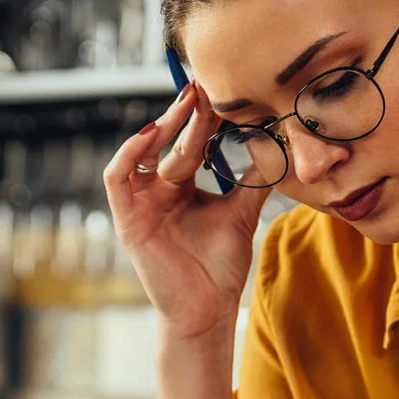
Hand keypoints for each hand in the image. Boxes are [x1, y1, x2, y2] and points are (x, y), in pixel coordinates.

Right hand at [104, 83, 273, 343]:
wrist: (207, 310)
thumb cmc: (220, 267)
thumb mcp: (242, 212)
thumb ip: (255, 179)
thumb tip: (280, 144)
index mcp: (183, 187)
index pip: (191, 142)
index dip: (205, 118)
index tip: (224, 92)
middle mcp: (159, 191)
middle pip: (171, 143)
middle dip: (189, 115)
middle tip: (207, 87)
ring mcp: (140, 204)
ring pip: (143, 153)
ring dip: (162, 127)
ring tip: (185, 105)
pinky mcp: (127, 220)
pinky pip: (117, 178)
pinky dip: (129, 153)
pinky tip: (151, 134)